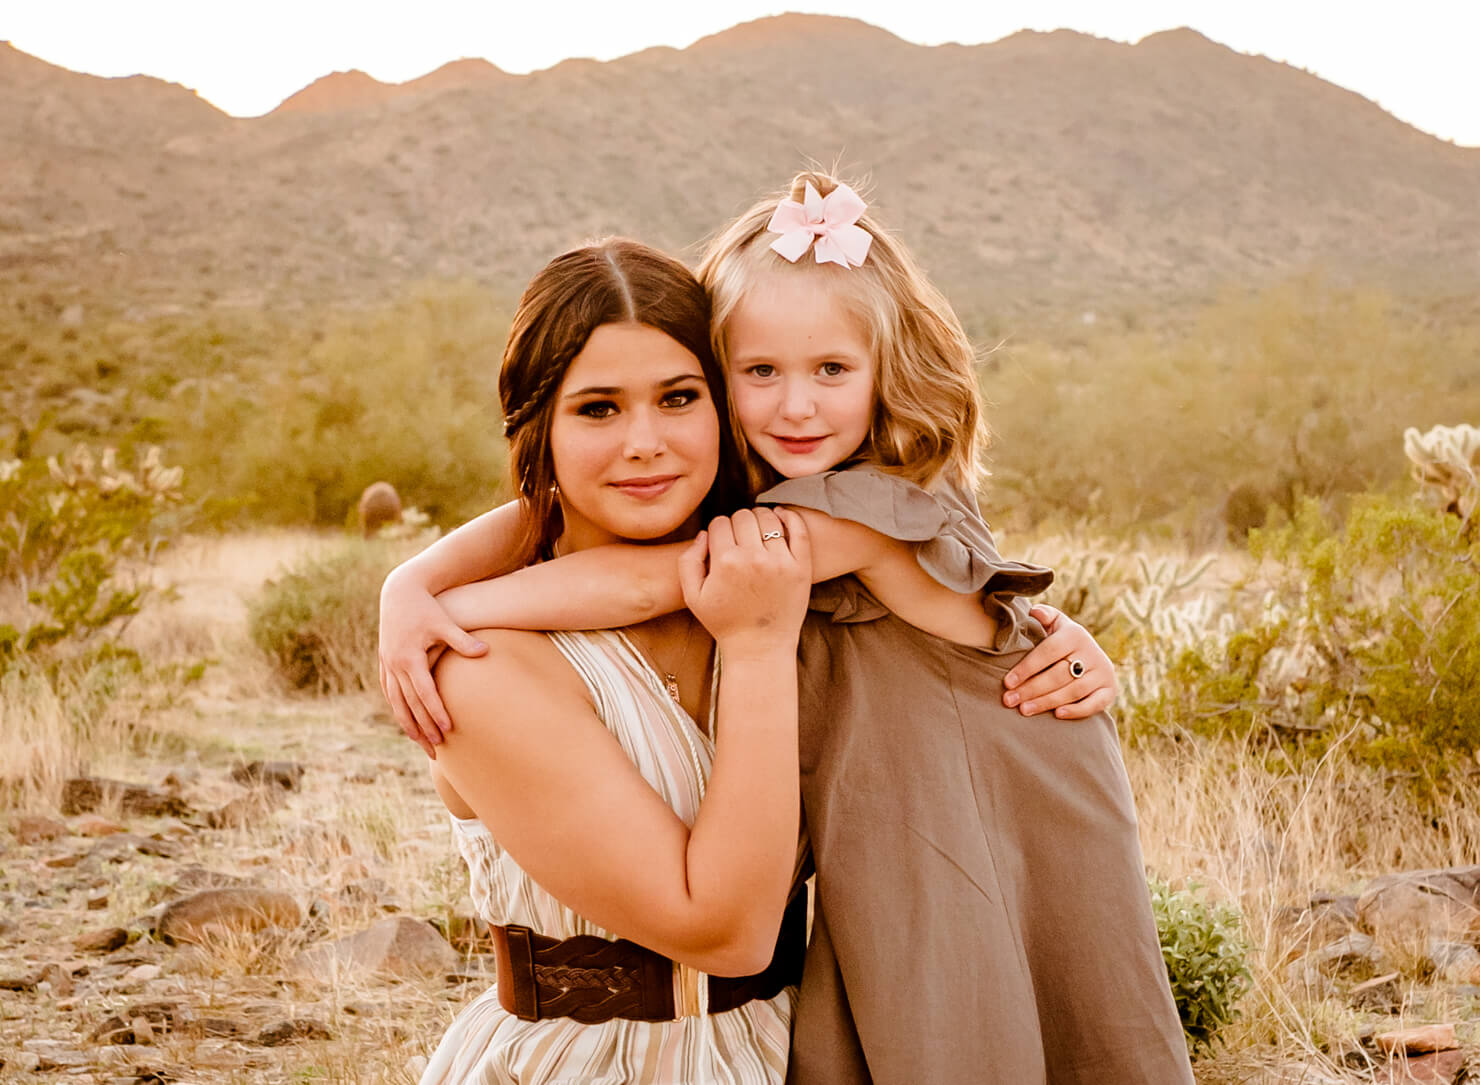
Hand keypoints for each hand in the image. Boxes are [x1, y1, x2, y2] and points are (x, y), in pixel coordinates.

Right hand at [378, 565, 488, 755]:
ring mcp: (387, 665)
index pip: (424, 693)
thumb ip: (462, 640)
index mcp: (409, 657)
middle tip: (437, 750)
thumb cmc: (426, 607)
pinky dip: (398, 709)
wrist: (399, 592)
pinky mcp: (385, 663)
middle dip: (423, 729)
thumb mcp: (444, 622)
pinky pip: (390, 693)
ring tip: (422, 745)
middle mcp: (395, 665)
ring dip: (408, 725)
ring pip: (396, 703)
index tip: (448, 730)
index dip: (435, 713)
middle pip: (409, 705)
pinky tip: (406, 722)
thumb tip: (485, 652)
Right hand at [677, 508, 810, 655]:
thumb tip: (704, 533)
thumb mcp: (692, 596)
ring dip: (760, 518)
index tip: (721, 542)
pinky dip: (789, 517)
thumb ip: (688, 561)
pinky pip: (798, 529)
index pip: (719, 523)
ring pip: (768, 518)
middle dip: (737, 523)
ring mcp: (780, 562)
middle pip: (743, 516)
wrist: (759, 647)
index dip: (717, 530)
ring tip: (757, 531)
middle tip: (739, 538)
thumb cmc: (724, 622)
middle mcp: (753, 558)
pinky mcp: (801, 567)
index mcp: (725, 562)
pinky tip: (780, 517)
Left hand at [1001, 604, 1117, 718]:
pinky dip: (1076, 711)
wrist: (1091, 656)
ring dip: (1047, 702)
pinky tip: (1057, 715)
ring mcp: (1103, 672)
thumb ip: (1045, 615)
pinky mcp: (1110, 690)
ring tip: (1024, 710)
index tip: (1008, 682)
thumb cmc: (1061, 641)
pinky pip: (1094, 704)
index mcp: (1075, 634)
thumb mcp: (1055, 625)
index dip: (1027, 668)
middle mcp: (1093, 652)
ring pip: (1073, 691)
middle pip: (1058, 674)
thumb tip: (1034, 612)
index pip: (1048, 652)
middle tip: (1009, 700)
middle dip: (1031, 689)